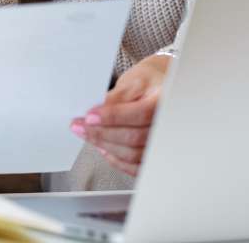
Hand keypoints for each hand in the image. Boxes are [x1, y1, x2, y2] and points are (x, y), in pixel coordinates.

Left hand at [70, 54, 171, 176]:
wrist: (160, 91)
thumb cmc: (146, 84)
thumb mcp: (132, 82)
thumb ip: (116, 98)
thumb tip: (95, 113)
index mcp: (166, 102)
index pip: (141, 114)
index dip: (113, 117)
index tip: (89, 116)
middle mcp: (169, 128)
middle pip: (134, 138)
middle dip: (101, 133)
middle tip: (79, 126)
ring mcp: (164, 146)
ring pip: (133, 155)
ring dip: (104, 145)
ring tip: (86, 134)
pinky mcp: (155, 158)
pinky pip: (135, 167)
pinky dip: (115, 160)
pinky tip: (102, 147)